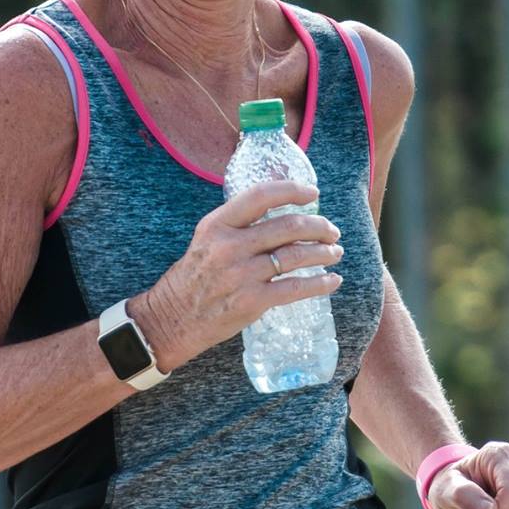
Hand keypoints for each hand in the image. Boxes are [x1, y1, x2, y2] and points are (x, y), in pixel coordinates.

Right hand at [139, 179, 342, 367]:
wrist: (173, 318)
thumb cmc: (196, 275)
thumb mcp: (210, 237)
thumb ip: (241, 218)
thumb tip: (279, 192)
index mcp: (217, 224)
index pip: (261, 195)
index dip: (292, 190)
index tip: (313, 192)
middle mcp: (229, 245)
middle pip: (288, 227)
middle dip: (319, 226)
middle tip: (332, 231)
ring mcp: (241, 274)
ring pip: (297, 256)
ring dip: (324, 253)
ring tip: (335, 253)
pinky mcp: (252, 301)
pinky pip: (296, 288)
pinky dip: (320, 283)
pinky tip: (332, 281)